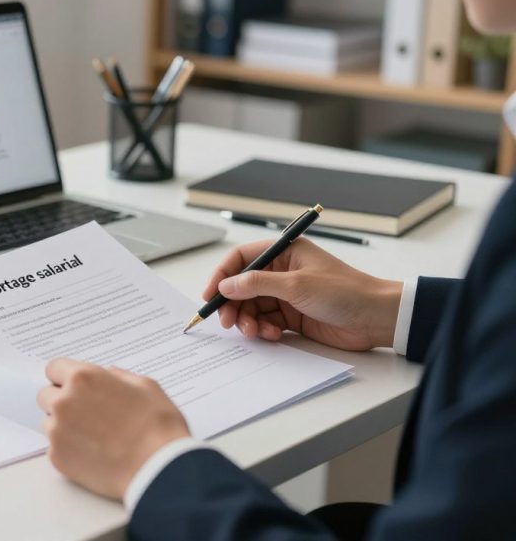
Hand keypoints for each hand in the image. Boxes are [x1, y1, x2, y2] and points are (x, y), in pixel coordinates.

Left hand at [37, 358, 189, 499]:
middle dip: (61, 400)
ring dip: (64, 425)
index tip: (73, 385)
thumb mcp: (145, 386)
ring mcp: (57, 432)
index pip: (54, 368)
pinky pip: (55, 447)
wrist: (157, 469)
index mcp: (82, 379)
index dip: (65, 377)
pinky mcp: (57, 458)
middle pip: (46, 395)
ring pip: (49, 422)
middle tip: (86, 412)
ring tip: (94, 436)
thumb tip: (109, 376)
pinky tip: (94, 453)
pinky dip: (69, 449)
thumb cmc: (156, 427)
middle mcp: (63, 402)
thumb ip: (118, 376)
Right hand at [205, 237, 401, 350]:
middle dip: (233, 304)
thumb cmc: (345, 291)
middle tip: (227, 322)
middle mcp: (282, 272)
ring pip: (252, 307)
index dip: (222, 275)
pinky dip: (263, 329)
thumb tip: (226, 284)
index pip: (241, 259)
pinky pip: (265, 322)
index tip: (211, 295)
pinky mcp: (292, 316)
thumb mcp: (296, 284)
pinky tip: (272, 334)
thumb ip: (257, 284)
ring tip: (254, 332)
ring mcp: (286, 295)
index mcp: (284, 252)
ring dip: (248, 320)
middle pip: (242, 286)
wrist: (376, 318)